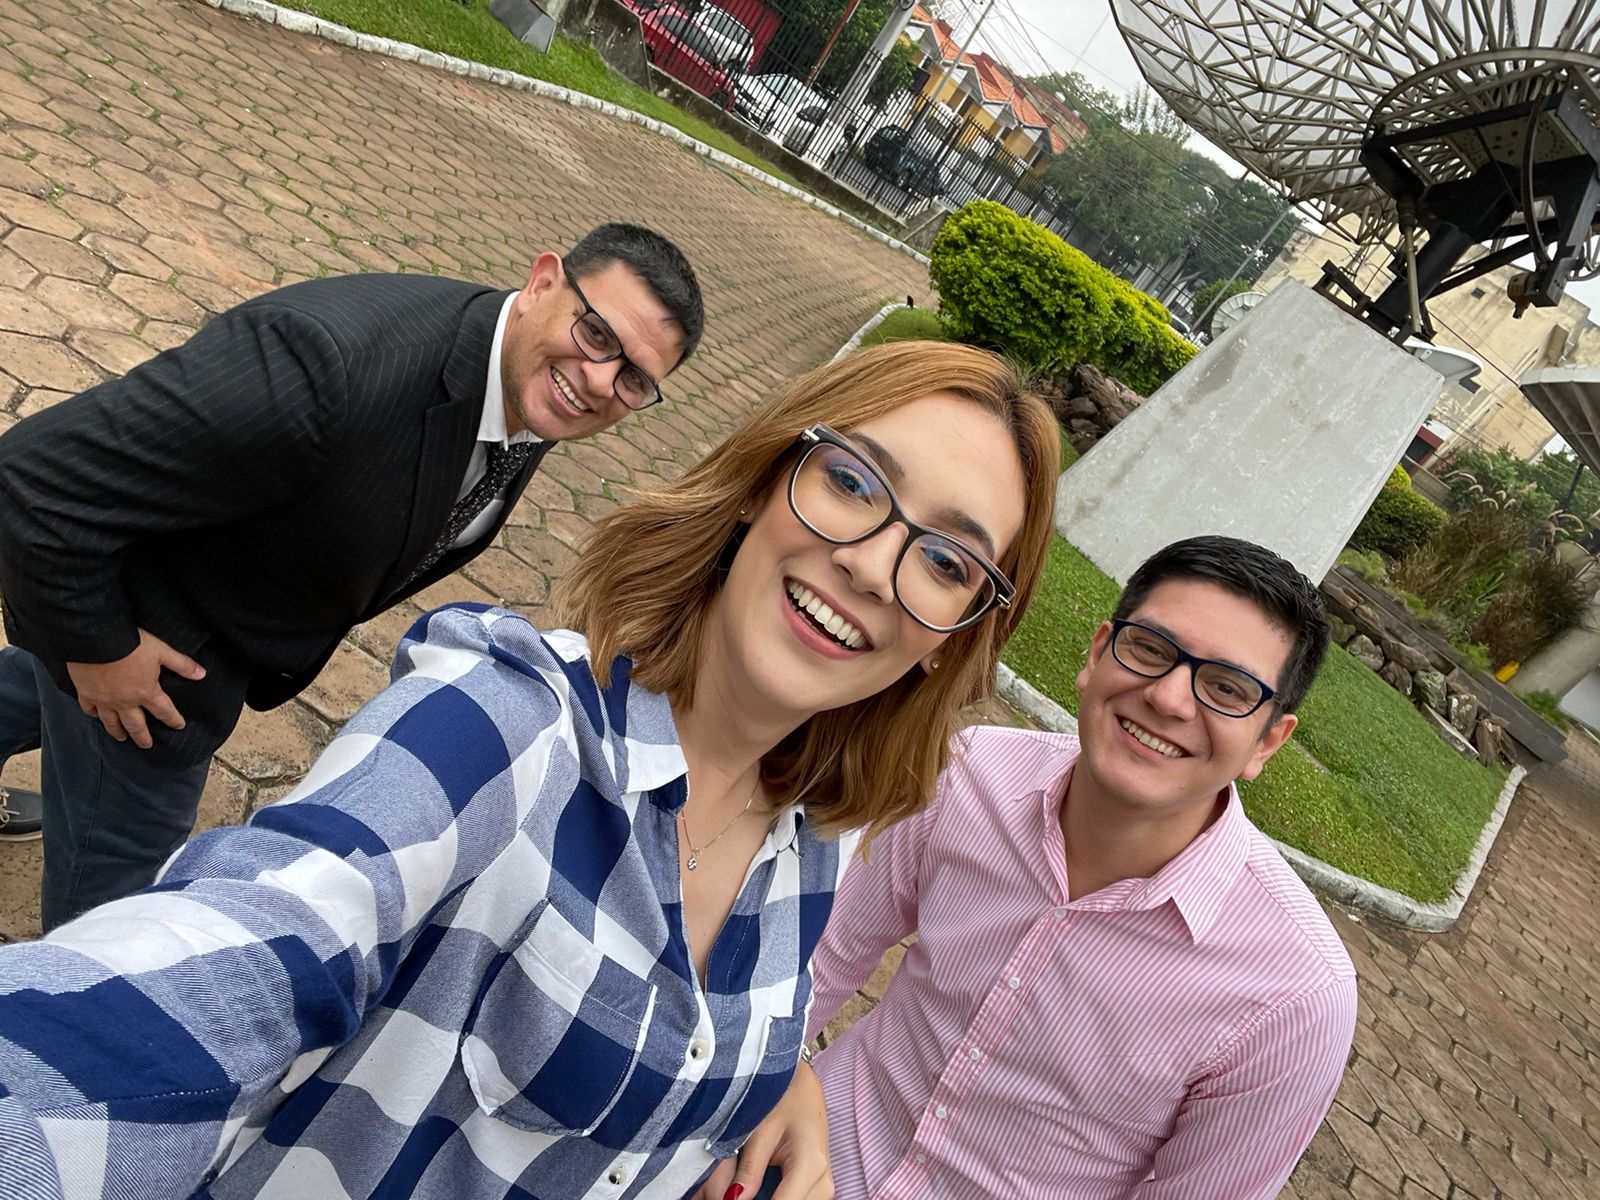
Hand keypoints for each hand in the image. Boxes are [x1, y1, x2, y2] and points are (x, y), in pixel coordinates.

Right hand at [67, 629, 204, 749]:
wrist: (97, 640)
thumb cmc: (131, 644)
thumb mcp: (162, 651)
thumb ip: (182, 665)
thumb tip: (202, 674)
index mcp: (146, 692)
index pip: (164, 711)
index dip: (173, 719)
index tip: (178, 725)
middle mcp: (126, 702)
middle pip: (136, 725)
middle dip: (143, 737)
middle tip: (146, 745)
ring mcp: (104, 701)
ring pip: (112, 722)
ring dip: (118, 732)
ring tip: (122, 738)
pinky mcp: (86, 694)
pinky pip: (90, 710)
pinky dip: (94, 715)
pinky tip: (96, 717)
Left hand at [696, 1060, 832, 1199]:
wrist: (801, 1086)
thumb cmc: (781, 1098)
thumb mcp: (759, 1131)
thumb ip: (748, 1171)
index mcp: (809, 1164)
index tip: (731, 1198)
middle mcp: (823, 1181)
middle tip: (733, 1190)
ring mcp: (824, 1187)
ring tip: (743, 1184)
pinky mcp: (819, 1187)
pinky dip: (776, 1198)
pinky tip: (758, 1189)